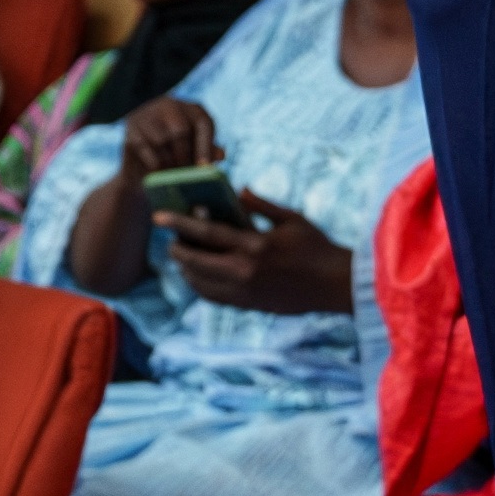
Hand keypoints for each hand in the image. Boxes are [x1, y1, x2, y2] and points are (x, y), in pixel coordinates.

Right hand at [115, 98, 221, 179]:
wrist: (142, 168)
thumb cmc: (177, 159)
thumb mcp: (195, 154)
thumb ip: (209, 152)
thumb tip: (221, 154)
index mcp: (191, 109)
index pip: (204, 122)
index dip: (206, 146)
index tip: (205, 167)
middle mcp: (169, 105)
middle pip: (180, 130)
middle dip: (184, 156)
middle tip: (185, 176)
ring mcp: (148, 113)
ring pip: (161, 139)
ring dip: (168, 161)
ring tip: (172, 175)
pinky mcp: (131, 126)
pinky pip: (145, 147)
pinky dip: (153, 163)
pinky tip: (158, 172)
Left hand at [163, 190, 353, 313]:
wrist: (335, 285)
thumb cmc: (316, 247)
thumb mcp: (291, 218)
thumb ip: (260, 204)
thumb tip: (237, 189)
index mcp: (254, 245)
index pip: (206, 233)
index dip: (179, 223)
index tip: (159, 216)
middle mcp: (244, 271)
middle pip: (195, 261)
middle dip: (177, 249)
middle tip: (171, 240)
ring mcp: (244, 292)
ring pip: (199, 283)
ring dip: (186, 269)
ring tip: (183, 257)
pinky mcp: (248, 305)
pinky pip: (213, 297)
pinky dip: (200, 286)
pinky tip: (199, 276)